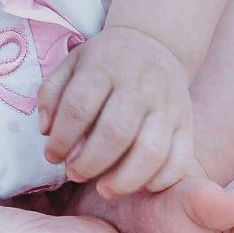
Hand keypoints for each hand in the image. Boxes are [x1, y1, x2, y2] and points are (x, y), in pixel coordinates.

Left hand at [37, 24, 194, 195]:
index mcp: (104, 66)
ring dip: (125, 179)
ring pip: (151, 151)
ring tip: (105, 190)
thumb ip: (52, 93)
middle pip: (115, 132)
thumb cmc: (105, 61)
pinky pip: (180, 159)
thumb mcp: (72, 63)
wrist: (154, 42)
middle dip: (90, 163)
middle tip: (75, 174)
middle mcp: (139, 84)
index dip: (62, 138)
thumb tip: (46, 131)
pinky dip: (161, 180)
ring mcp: (167, 104)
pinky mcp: (186, 122)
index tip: (52, 156)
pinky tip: (141, 186)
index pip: (79, 106)